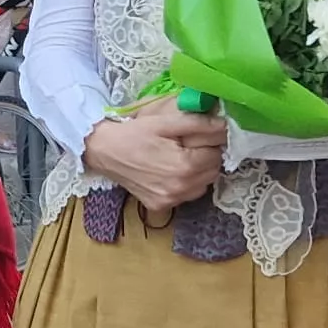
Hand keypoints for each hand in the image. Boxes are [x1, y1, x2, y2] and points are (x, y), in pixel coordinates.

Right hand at [82, 98, 227, 213]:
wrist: (103, 150)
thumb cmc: (133, 132)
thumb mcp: (164, 121)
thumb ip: (198, 123)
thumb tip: (224, 126)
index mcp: (185, 166)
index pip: (217, 152)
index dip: (211, 139)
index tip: (198, 132)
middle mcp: (181, 189)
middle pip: (213, 171)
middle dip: (206, 155)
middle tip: (187, 143)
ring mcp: (171, 201)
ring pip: (203, 185)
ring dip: (198, 171)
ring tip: (179, 156)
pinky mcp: (161, 206)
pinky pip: (187, 195)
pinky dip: (185, 183)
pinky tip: (169, 171)